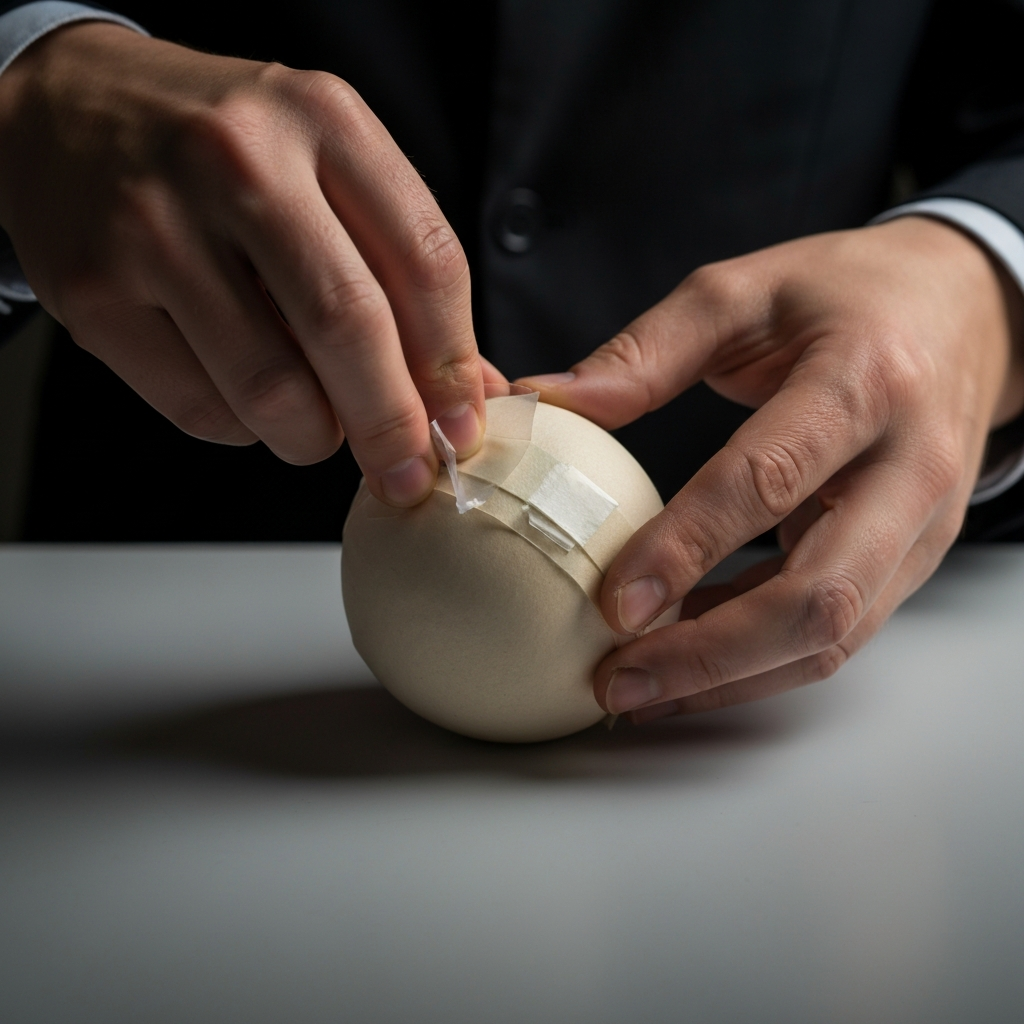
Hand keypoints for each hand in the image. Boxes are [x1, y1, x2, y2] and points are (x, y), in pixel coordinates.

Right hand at [0, 22, 486, 504]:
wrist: (67, 110)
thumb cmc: (219, 148)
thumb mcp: (324, 165)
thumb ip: (400, 266)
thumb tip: (471, 388)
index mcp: (321, 119)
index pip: (426, 260)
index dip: (452, 364)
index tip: (461, 425)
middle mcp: (238, 160)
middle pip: (350, 327)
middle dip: (393, 425)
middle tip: (406, 471)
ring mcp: (155, 224)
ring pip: (273, 390)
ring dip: (313, 436)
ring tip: (316, 424)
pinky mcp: (94, 291)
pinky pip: (202, 410)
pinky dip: (243, 428)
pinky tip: (244, 394)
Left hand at [520, 217, 1023, 718]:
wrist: (963, 307)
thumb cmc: (847, 293)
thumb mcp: (741, 292)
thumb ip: (645, 352)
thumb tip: (549, 403)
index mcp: (863, 381)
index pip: (771, 480)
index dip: (688, 548)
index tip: (614, 602)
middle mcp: (909, 466)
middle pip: (822, 597)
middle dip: (712, 655)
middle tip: (619, 681)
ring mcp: (921, 524)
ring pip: (835, 635)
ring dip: (732, 677)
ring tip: (641, 690)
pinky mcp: (913, 557)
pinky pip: (838, 629)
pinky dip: (759, 658)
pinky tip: (689, 657)